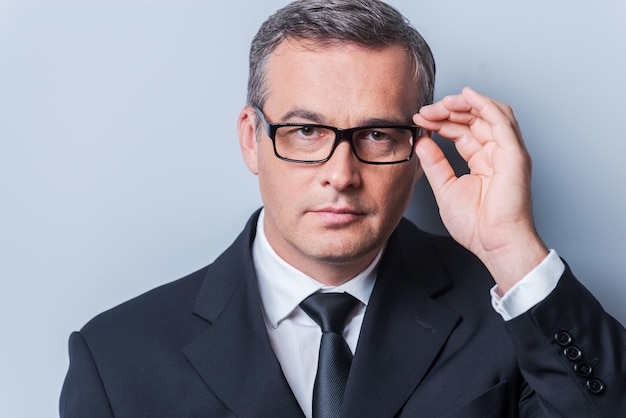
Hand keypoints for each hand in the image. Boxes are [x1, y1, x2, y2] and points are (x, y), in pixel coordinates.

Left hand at [413, 87, 547, 291]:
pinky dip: (484, 104)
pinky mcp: (514, 154)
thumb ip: (434, 163)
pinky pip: (501, 120)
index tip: (419, 120)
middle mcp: (497, 153)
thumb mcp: (445, 188)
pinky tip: (466, 96)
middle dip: (447, 111)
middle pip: (473, 119)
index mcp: (482, 161)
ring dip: (464, 103)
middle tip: (424, 111)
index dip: (440, 122)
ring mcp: (508, 152)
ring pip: (489, 113)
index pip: (461, 131)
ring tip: (441, 102)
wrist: (494, 243)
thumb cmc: (476, 225)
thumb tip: (422, 141)